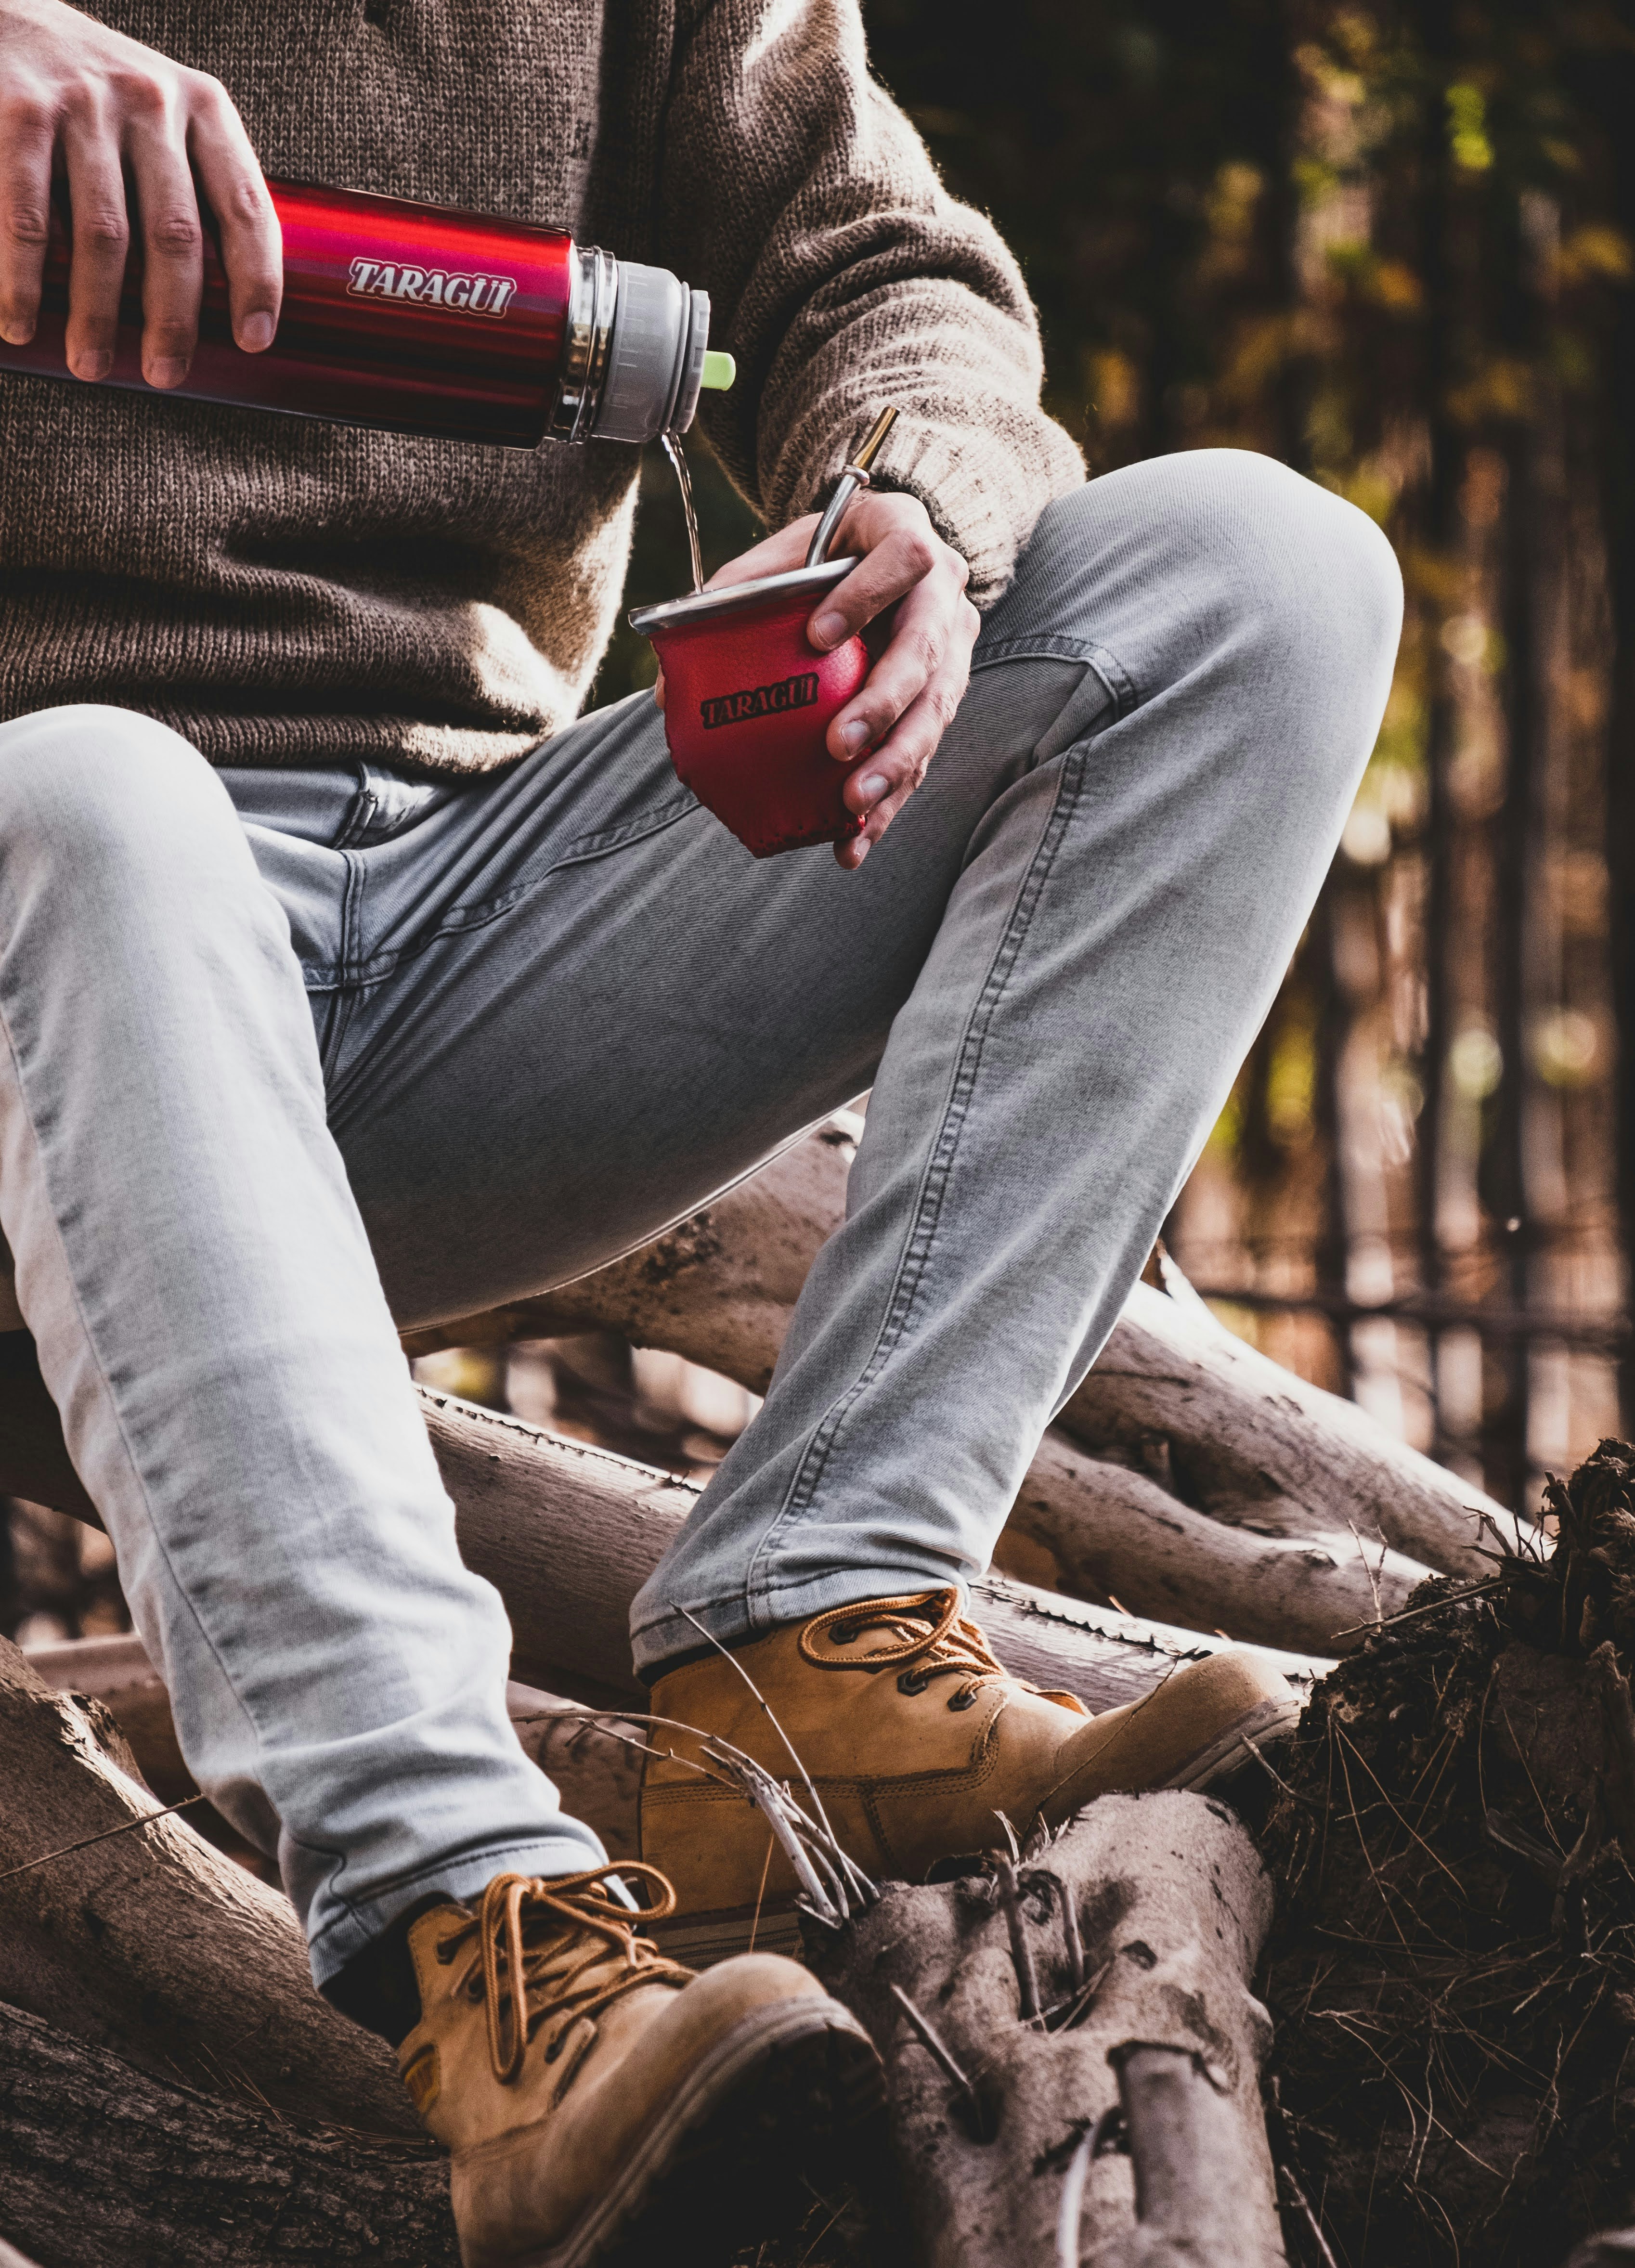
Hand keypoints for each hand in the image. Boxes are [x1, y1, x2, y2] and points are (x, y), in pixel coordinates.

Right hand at [0, 0, 279, 386]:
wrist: (8, 21)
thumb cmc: (94, 95)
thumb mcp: (162, 118)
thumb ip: (193, 184)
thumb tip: (220, 301)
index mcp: (203, 107)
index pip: (247, 206)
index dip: (256, 283)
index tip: (253, 342)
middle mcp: (152, 99)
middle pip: (177, 236)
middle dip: (172, 320)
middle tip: (164, 374)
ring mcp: (86, 102)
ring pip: (104, 236)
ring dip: (96, 314)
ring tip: (91, 363)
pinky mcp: (22, 109)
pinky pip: (30, 218)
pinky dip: (24, 281)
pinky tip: (22, 321)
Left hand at [656, 489, 979, 868]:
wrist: (883, 558)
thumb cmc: (823, 556)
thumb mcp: (782, 557)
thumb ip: (732, 599)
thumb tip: (663, 690)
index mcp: (906, 537)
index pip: (905, 559)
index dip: (865, 596)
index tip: (817, 636)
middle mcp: (944, 595)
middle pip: (925, 652)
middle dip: (882, 705)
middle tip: (838, 747)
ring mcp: (953, 649)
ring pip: (934, 711)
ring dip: (894, 765)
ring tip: (852, 807)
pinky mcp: (945, 697)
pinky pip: (923, 754)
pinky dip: (888, 803)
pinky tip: (854, 842)